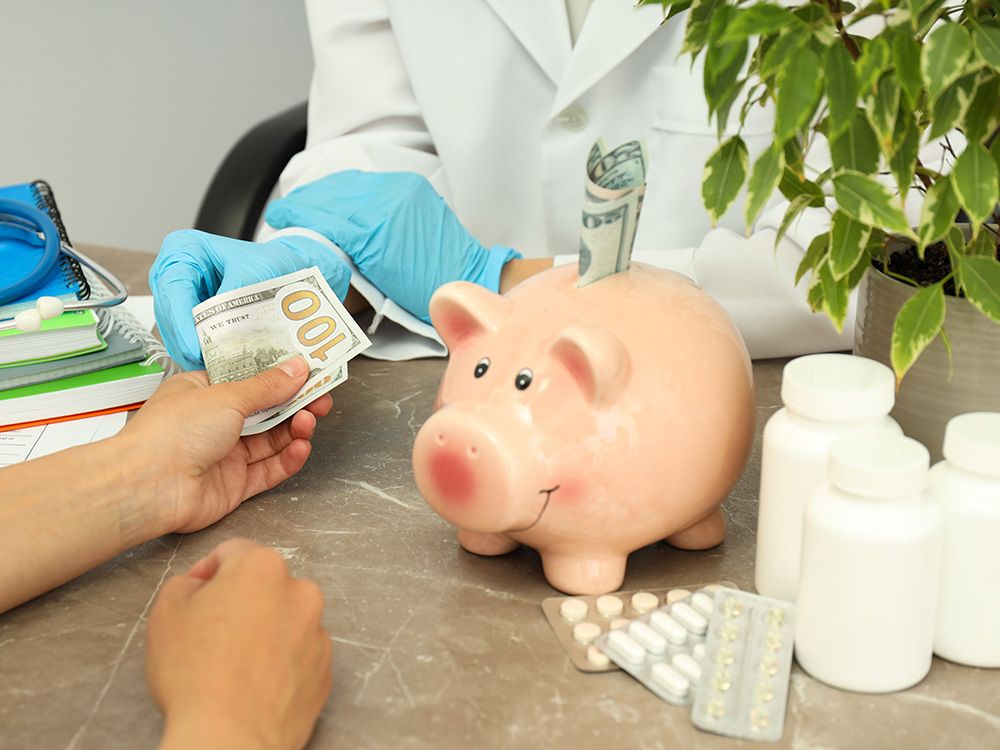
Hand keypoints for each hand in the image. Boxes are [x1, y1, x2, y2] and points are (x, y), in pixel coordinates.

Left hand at [115, 356, 331, 533]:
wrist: (149, 487)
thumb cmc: (172, 433)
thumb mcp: (227, 396)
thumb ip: (268, 386)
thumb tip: (297, 367)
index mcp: (204, 392)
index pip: (249, 378)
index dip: (279, 374)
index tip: (307, 369)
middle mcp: (214, 422)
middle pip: (266, 410)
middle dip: (295, 403)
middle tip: (321, 397)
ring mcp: (225, 454)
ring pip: (272, 440)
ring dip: (294, 429)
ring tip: (311, 420)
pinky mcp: (235, 484)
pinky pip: (270, 469)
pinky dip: (288, 458)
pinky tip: (301, 447)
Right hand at [147, 539, 331, 749]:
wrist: (230, 737)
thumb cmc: (195, 673)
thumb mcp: (166, 612)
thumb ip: (185, 584)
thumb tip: (199, 585)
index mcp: (263, 567)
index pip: (232, 553)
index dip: (206, 572)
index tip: (194, 595)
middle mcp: (301, 592)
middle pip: (264, 586)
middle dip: (239, 602)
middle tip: (210, 633)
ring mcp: (319, 633)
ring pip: (285, 621)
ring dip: (263, 632)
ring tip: (232, 665)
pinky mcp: (325, 670)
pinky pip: (298, 656)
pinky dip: (280, 663)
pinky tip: (253, 685)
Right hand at [149, 230, 351, 369]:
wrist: (288, 268)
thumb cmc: (271, 262)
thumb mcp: (256, 272)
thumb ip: (236, 296)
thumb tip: (224, 329)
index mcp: (186, 249)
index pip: (173, 287)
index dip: (180, 320)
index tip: (195, 346)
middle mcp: (177, 272)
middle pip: (169, 313)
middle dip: (187, 341)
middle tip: (206, 364)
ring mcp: (181, 296)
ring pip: (174, 330)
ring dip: (193, 352)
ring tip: (214, 369)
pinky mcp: (189, 316)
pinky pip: (185, 339)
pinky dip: (200, 353)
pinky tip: (216, 365)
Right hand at [264, 170, 520, 322]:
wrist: (469, 279)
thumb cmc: (426, 293)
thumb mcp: (376, 285)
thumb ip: (344, 258)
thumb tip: (316, 245)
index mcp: (377, 227)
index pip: (325, 215)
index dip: (297, 216)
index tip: (276, 219)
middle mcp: (388, 199)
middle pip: (332, 194)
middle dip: (303, 202)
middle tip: (282, 212)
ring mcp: (401, 189)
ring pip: (348, 183)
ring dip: (321, 192)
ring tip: (302, 204)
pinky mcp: (410, 186)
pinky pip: (368, 182)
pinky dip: (345, 188)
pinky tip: (333, 197)